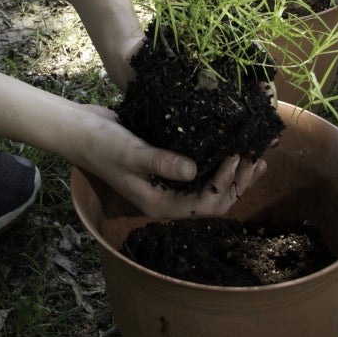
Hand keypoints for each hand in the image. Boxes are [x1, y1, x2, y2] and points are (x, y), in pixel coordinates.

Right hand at [74, 106, 266, 221]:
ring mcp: (169, 183)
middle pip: (213, 201)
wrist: (81, 131)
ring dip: (234, 175)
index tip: (235, 156)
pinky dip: (220, 161)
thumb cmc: (102, 145)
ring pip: (210, 186)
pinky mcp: (169, 165)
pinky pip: (201, 169)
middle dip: (237, 184)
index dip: (224, 184)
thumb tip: (196, 170)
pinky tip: (233, 146)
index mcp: (160, 205)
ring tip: (256, 157)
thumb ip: (162, 162)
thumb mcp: (132, 153)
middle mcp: (168, 199)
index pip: (203, 206)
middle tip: (256, 159)